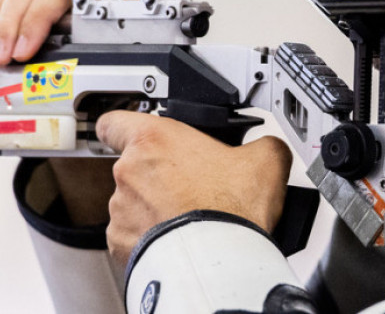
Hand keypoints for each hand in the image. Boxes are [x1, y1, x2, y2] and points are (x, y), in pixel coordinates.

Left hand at [96, 110, 291, 265]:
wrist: (218, 264)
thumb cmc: (231, 211)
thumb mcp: (264, 161)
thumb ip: (262, 145)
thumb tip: (270, 149)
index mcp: (154, 139)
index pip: (114, 121)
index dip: (122, 127)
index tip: (133, 134)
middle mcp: (129, 170)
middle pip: (133, 165)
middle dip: (159, 176)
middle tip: (190, 187)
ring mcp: (121, 209)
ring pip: (133, 202)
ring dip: (153, 208)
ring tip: (187, 219)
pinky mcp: (121, 242)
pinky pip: (130, 235)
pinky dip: (148, 238)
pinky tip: (176, 240)